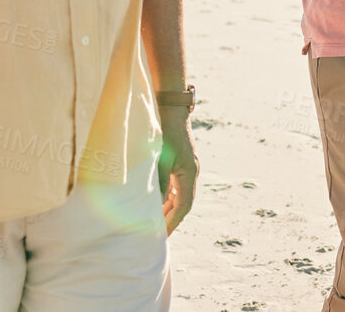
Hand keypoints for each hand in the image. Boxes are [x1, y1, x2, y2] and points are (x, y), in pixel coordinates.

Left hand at [157, 109, 198, 232]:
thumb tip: (154, 205)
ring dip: (168, 209)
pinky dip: (166, 197)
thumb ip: (158, 183)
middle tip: (156, 235)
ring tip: (153, 223)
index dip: (173, 222)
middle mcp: (191, 172)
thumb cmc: (165, 132)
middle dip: (170, 219)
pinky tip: (154, 202)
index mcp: (189, 173)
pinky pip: (175, 186)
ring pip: (178, 195)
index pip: (183, 206)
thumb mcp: (160, 159)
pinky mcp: (180, 161)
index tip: (162, 236)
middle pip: (182, 203)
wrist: (171, 107)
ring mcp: (186, 167)